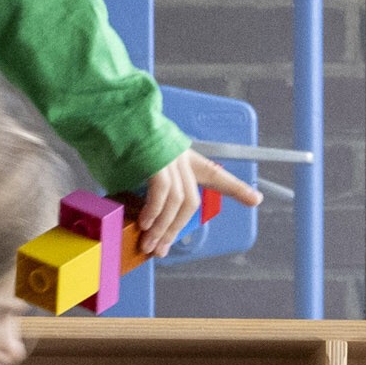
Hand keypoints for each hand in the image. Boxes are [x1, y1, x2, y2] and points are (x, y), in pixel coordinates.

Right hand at [128, 148, 257, 257]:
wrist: (110, 115)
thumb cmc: (120, 138)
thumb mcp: (139, 161)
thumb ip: (146, 185)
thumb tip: (142, 216)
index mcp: (182, 156)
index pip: (215, 173)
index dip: (236, 188)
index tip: (255, 199)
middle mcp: (180, 157)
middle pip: (191, 201)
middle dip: (177, 230)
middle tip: (164, 249)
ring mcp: (169, 159)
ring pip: (177, 202)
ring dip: (163, 228)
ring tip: (150, 244)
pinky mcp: (155, 160)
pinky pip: (161, 194)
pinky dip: (154, 213)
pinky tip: (145, 225)